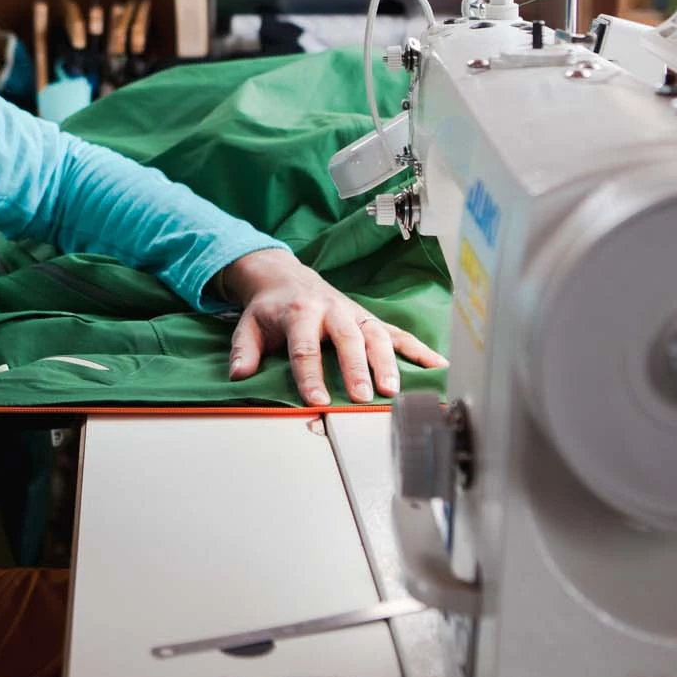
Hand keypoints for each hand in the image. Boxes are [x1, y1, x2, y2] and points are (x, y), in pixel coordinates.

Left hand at [215, 249, 446, 406]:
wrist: (287, 277)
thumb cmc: (270, 308)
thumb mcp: (249, 325)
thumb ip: (244, 350)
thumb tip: (239, 374)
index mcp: (300, 312)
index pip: (304, 346)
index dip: (309, 374)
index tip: (316, 399)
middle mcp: (332, 310)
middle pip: (347, 339)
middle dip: (356, 368)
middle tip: (362, 397)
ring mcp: (355, 314)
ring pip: (376, 335)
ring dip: (387, 362)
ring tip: (394, 391)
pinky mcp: (371, 320)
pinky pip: (399, 334)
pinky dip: (419, 350)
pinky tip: (438, 367)